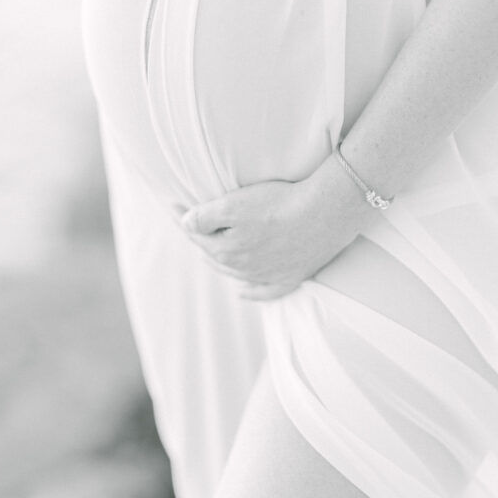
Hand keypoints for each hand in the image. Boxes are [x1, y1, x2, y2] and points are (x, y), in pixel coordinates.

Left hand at [172, 157, 366, 299]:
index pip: (196, 235)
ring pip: (235, 273)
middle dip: (199, 240)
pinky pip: (264, 291)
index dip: (183, 220)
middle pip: (213, 256)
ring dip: (220, 262)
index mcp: (226, 251)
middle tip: (190, 224)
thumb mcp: (233, 205)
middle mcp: (243, 269)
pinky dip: (250, 292)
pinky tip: (242, 292)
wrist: (325, 214)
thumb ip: (205, 217)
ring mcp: (268, 275)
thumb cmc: (278, 205)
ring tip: (209, 251)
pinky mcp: (292, 276)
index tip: (172, 206)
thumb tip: (185, 224)